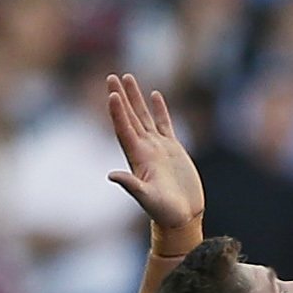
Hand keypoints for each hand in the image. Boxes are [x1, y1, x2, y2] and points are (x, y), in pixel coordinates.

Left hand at [104, 72, 203, 232]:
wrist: (182, 217)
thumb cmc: (164, 211)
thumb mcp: (147, 198)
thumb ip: (131, 185)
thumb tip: (111, 175)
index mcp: (137, 158)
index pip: (124, 129)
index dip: (117, 112)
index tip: (111, 93)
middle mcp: (144, 149)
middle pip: (130, 117)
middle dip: (121, 96)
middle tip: (111, 76)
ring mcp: (158, 147)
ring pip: (144, 116)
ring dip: (135, 98)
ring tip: (128, 78)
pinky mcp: (173, 148)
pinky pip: (165, 123)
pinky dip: (159, 109)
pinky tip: (155, 95)